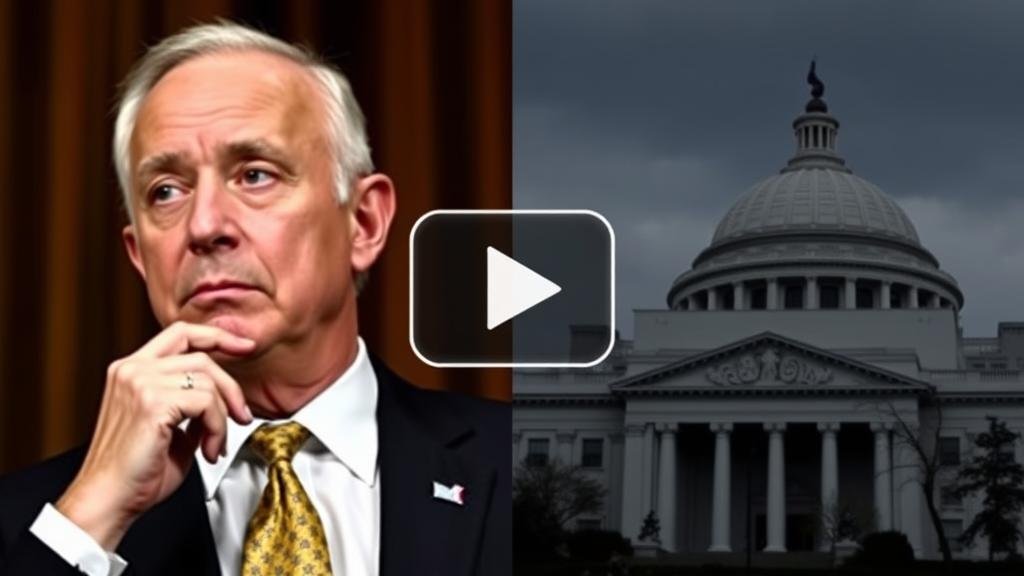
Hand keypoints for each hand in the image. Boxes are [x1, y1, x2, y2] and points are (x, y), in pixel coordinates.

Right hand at [55, 321, 254, 549]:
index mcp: (132, 370)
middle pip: (202, 357)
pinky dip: (217, 428)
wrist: (109, 500)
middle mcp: (132, 370)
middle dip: (231, 388)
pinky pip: (206, 403)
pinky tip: (209, 450)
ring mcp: (140, 382)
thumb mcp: (170, 428)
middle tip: (242, 415)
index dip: (218, 337)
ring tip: (215, 444)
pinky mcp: (152, 402)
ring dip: (222, 418)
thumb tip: (222, 400)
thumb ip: (191, 405)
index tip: (245, 346)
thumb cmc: (135, 473)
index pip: (181, 334)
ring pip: (207, 381)